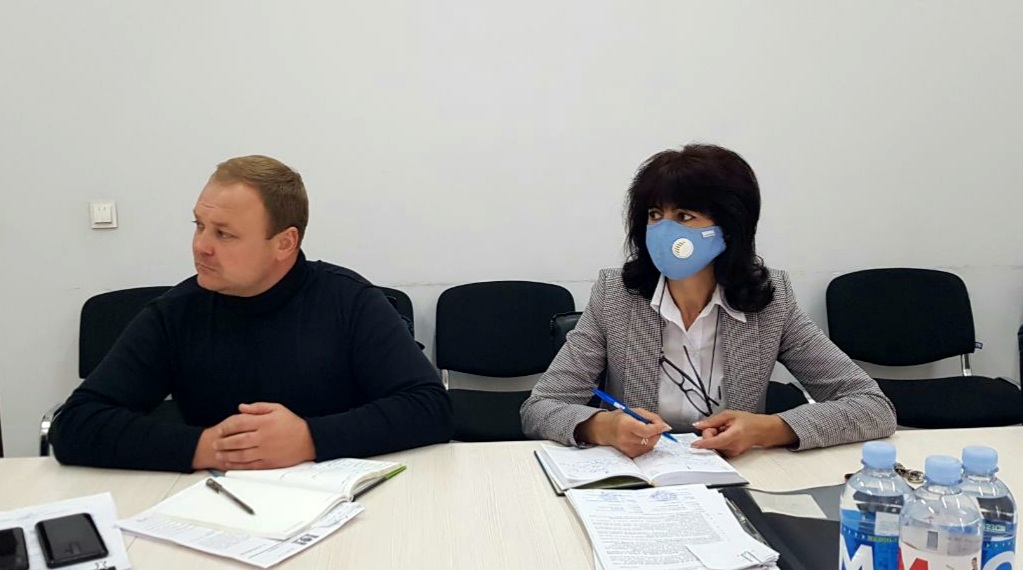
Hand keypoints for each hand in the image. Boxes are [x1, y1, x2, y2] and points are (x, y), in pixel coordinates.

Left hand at [192, 402, 315, 470]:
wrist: (308, 440)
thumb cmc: (292, 424)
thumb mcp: (277, 408)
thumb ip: (258, 407)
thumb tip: (241, 407)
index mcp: (264, 422)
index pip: (239, 423)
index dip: (227, 427)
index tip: (220, 430)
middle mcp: (263, 437)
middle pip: (237, 440)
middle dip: (223, 443)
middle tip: (215, 444)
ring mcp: (266, 451)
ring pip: (241, 455)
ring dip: (227, 455)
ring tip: (219, 455)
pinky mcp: (269, 462)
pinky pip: (249, 465)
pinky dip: (238, 466)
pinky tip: (231, 464)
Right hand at [575, 408, 671, 457]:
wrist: (604, 429)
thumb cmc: (619, 418)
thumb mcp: (635, 411)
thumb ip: (651, 417)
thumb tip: (665, 426)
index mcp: (626, 425)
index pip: (648, 431)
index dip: (659, 428)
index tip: (665, 426)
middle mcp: (626, 438)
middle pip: (651, 439)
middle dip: (657, 432)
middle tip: (653, 426)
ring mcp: (627, 448)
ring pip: (651, 445)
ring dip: (652, 438)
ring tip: (644, 431)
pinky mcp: (630, 454)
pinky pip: (646, 450)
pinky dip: (647, 444)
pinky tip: (640, 438)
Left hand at [690, 410, 796, 456]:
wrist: (761, 430)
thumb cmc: (749, 422)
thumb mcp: (729, 414)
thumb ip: (712, 420)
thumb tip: (699, 425)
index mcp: (733, 435)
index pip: (715, 442)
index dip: (703, 443)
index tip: (694, 445)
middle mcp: (733, 447)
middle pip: (711, 443)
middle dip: (709, 434)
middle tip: (718, 427)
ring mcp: (733, 452)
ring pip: (713, 446)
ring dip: (714, 438)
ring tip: (724, 431)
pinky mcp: (732, 455)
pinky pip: (718, 449)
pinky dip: (718, 442)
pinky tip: (726, 436)